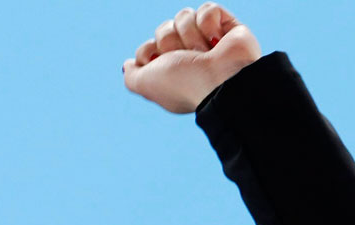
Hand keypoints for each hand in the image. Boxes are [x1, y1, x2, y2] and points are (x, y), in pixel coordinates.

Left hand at [123, 3, 261, 113]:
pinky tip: (217, 41)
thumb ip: (131, 77)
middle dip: (170, 42)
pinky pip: (208, 9)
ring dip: (190, 35)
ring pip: (184, 16)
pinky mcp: (227, 27)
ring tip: (204, 53)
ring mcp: (207, 40)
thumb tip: (127, 64)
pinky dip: (209, 23)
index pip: (147, 47)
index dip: (148, 52)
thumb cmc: (184, 84)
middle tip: (185, 58)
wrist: (221, 81)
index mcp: (170, 72)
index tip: (156, 63)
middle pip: (164, 29)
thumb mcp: (146, 84)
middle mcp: (188, 56)